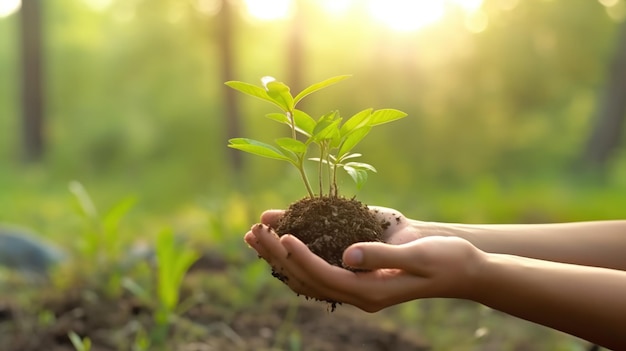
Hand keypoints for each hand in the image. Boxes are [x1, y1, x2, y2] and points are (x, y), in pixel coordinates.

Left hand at [244, 207, 485, 311]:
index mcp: (372, 291)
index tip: (282, 235)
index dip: (302, 257)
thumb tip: (349, 256)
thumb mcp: (417, 256)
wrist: (461, 269)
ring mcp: (357, 287)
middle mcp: (359, 293)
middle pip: (308, 278)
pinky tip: (281, 241)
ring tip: (256, 234)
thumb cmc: (445, 259)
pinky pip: (320, 270)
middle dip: (278, 255)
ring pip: (308, 276)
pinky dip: (297, 255)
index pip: (326, 276)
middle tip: (254, 232)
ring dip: (280, 256)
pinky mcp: (359, 275)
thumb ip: (383, 256)